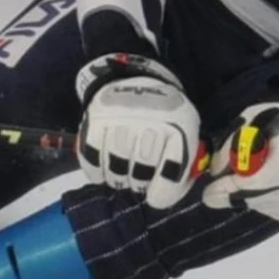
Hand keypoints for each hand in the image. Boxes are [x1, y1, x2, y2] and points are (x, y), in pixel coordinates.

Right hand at [74, 54, 201, 208]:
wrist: (132, 81)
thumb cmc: (163, 115)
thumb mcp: (186, 131)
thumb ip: (183, 165)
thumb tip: (167, 196)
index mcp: (179, 126)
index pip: (170, 174)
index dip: (164, 194)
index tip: (157, 195)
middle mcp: (149, 123)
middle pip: (141, 177)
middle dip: (141, 185)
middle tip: (139, 180)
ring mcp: (120, 123)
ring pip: (116, 173)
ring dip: (120, 179)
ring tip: (124, 172)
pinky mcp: (94, 124)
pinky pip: (92, 164)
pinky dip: (98, 172)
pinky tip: (106, 167)